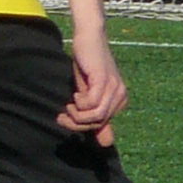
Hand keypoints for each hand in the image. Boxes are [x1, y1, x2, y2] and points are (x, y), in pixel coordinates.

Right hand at [59, 27, 128, 144]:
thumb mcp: (88, 92)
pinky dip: (79, 102)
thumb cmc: (86, 64)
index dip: (81, 126)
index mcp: (119, 100)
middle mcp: (120, 96)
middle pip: (98, 123)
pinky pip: (92, 103)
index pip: (101, 125)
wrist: (89, 38)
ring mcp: (114, 88)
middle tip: (61, 116)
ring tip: (67, 106)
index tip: (64, 118)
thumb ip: (97, 115)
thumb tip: (106, 143)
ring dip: (77, 114)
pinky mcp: (103, 80)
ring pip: (96, 116)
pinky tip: (75, 93)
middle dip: (77, 123)